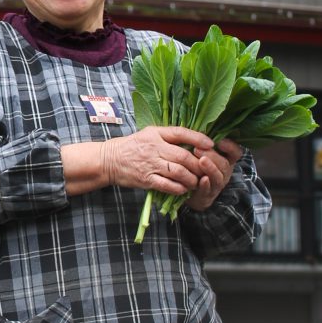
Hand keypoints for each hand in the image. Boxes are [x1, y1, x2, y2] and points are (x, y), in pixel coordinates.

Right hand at [100, 126, 214, 194]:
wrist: (110, 160)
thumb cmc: (132, 146)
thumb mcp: (149, 133)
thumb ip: (168, 136)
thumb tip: (193, 140)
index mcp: (156, 134)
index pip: (181, 133)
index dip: (198, 138)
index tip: (211, 144)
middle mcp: (154, 148)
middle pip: (184, 156)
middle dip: (199, 164)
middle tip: (206, 169)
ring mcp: (150, 164)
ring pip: (178, 172)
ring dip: (191, 178)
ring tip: (196, 181)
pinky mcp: (146, 179)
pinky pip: (167, 185)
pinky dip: (179, 188)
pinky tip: (184, 189)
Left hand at [187, 138, 242, 210]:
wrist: (188, 190)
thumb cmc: (195, 166)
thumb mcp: (201, 152)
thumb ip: (203, 142)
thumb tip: (200, 127)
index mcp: (225, 160)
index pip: (235, 152)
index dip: (230, 147)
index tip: (220, 142)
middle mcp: (224, 172)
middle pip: (224, 164)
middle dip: (213, 156)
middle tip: (198, 149)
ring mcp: (217, 185)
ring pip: (218, 177)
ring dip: (210, 168)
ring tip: (201, 161)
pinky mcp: (207, 195)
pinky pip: (209, 190)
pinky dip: (206, 185)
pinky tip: (202, 179)